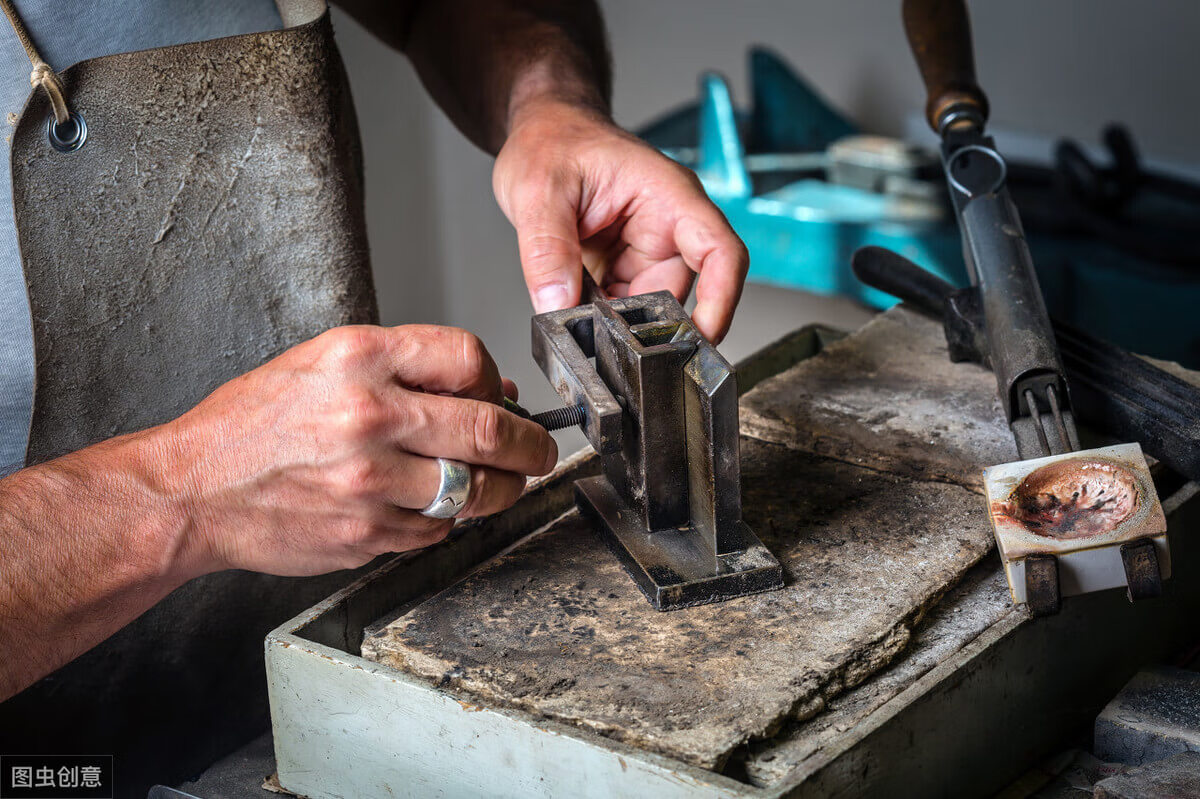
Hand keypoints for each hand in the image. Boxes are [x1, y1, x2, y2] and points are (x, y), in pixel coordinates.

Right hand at [158, 325, 557, 577]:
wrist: (194, 490)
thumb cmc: (253, 425)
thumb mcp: (321, 364)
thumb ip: (403, 370)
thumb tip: (487, 391)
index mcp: (358, 359)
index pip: (467, 357)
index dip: (496, 381)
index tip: (502, 398)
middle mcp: (369, 415)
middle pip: (490, 430)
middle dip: (532, 446)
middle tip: (540, 453)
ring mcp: (370, 481)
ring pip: (475, 489)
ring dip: (504, 489)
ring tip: (505, 484)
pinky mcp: (367, 532)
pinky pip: (437, 529)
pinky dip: (448, 521)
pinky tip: (431, 508)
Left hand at [493, 100, 748, 343]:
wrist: (541, 133)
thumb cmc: (554, 139)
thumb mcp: (539, 189)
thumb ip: (547, 249)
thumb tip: (556, 304)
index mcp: (669, 197)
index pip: (720, 253)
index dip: (722, 301)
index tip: (705, 339)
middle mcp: (667, 228)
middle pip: (679, 294)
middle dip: (645, 328)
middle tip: (604, 344)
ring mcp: (644, 253)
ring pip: (646, 310)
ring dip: (615, 327)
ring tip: (577, 322)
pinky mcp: (622, 270)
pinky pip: (619, 309)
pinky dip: (598, 321)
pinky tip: (572, 316)